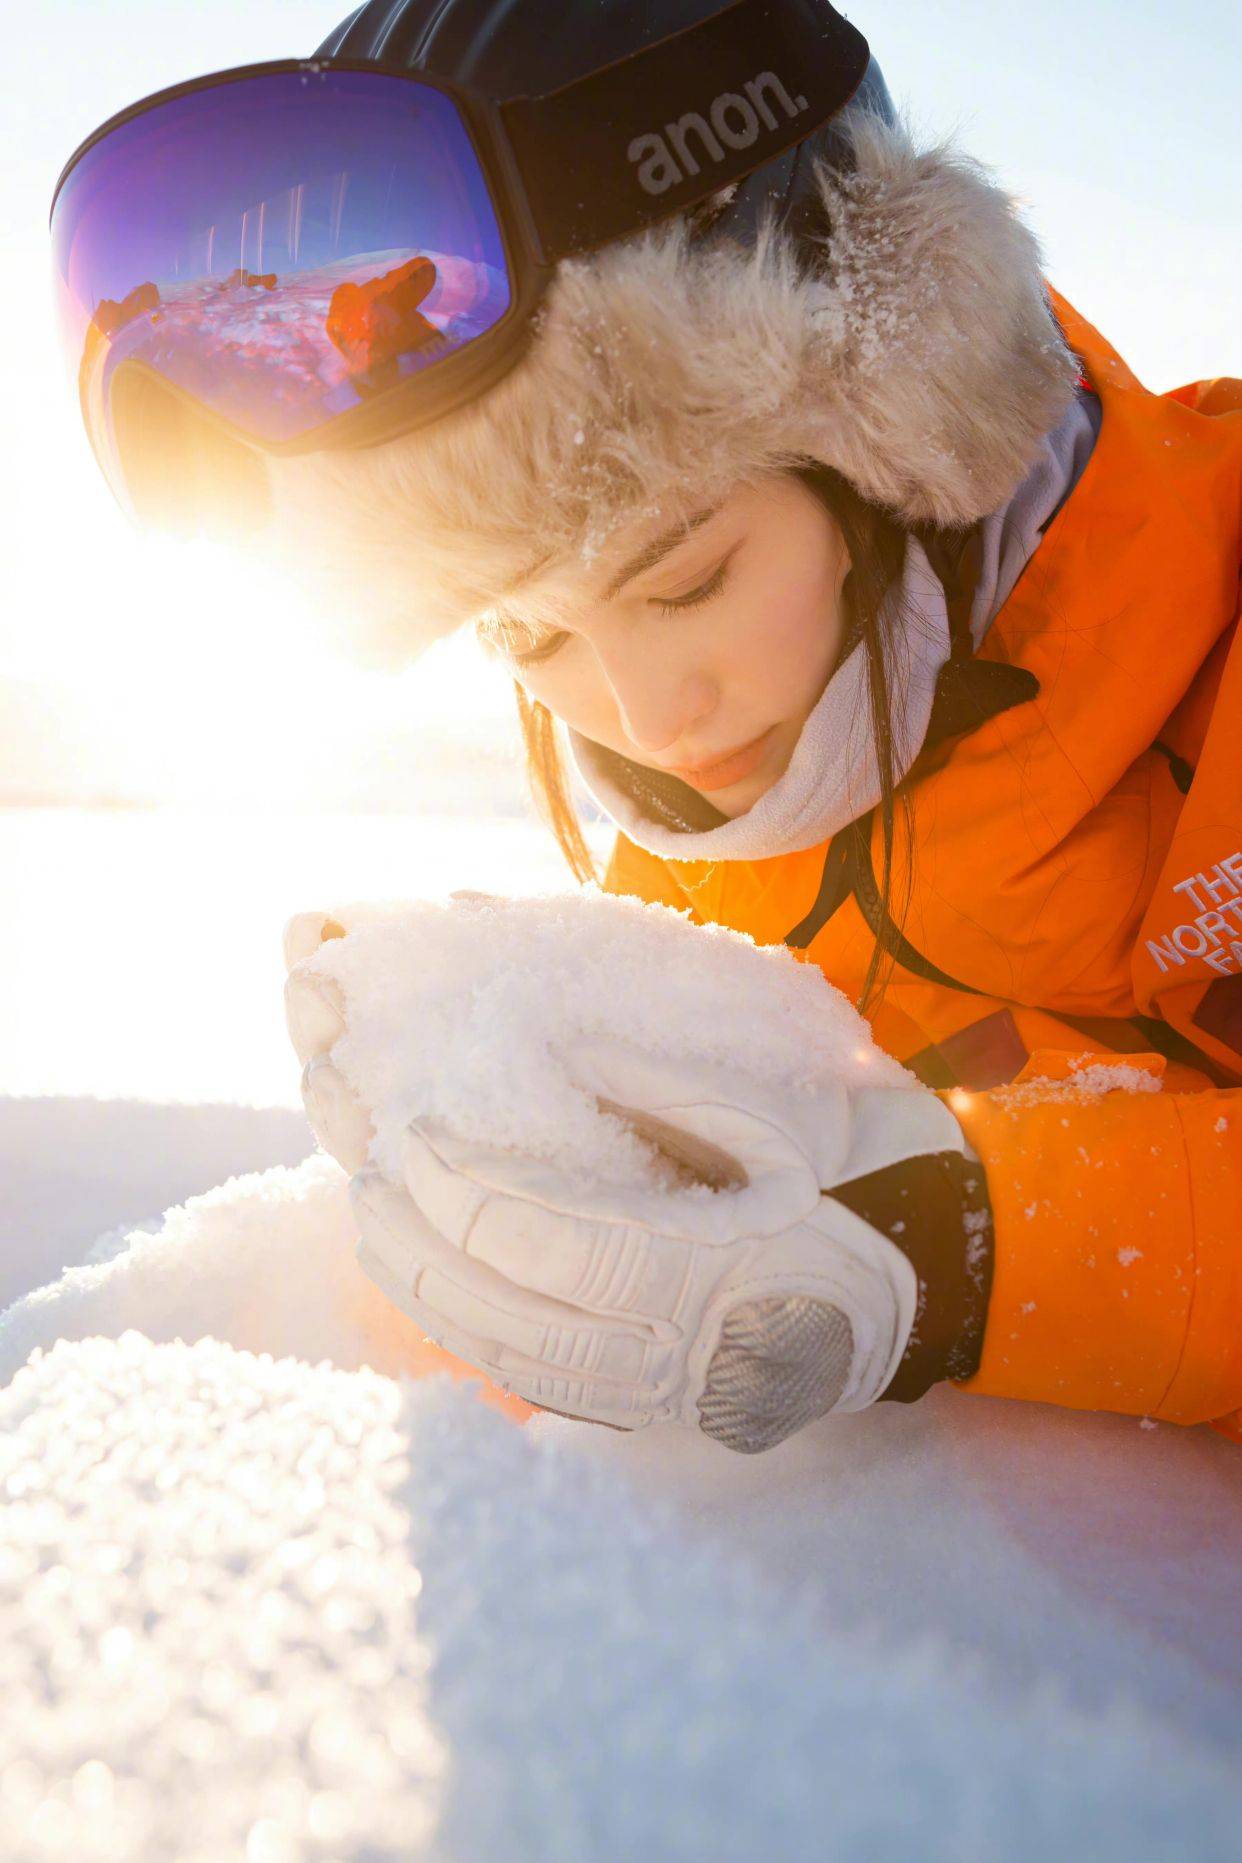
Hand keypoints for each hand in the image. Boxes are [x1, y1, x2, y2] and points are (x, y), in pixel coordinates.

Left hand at [282, 912, 987, 1451]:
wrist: (941, 1270)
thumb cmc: (863, 1167)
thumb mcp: (775, 1103)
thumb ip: (653, 1080)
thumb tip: (533, 1044)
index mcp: (721, 1271)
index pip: (563, 1244)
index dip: (474, 1194)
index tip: (416, 1136)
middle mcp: (691, 1356)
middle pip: (520, 1321)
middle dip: (427, 1251)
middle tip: (367, 1182)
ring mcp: (679, 1399)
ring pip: (523, 1367)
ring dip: (437, 1303)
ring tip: (377, 1231)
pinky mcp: (669, 1414)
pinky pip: (552, 1390)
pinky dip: (483, 1340)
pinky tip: (438, 1291)